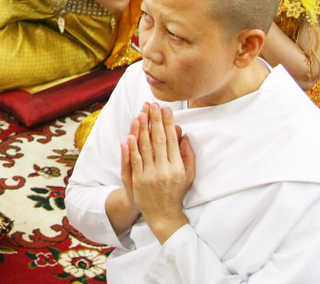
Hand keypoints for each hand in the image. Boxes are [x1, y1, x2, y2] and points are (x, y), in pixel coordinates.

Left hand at [124, 103, 194, 243]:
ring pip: (145, 148)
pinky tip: (130, 135)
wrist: (163, 215)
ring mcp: (150, 176)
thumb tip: (183, 135)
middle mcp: (164, 170)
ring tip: (141, 113)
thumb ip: (188, 156)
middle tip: (153, 105)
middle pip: (158, 141)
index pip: (172, 140)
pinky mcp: (138, 181)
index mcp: (178, 168)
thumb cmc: (176, 192)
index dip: (169, 124)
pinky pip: (134, 161)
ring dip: (142, 129)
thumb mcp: (188, 176)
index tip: (166, 109)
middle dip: (155, 121)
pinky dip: (131, 148)